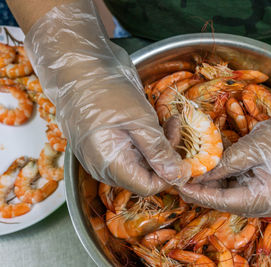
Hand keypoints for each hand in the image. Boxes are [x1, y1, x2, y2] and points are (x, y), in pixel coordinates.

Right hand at [24, 0, 189, 195]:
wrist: (78, 65)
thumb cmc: (107, 91)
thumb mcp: (141, 121)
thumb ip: (159, 152)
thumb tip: (179, 177)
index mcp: (109, 164)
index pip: (148, 187)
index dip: (169, 175)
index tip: (182, 153)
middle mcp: (103, 165)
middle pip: (144, 175)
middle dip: (164, 156)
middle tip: (174, 128)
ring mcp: (101, 154)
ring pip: (138, 163)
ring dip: (156, 147)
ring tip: (166, 122)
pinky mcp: (103, 142)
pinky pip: (129, 151)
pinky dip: (144, 140)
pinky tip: (151, 121)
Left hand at [179, 45, 270, 216]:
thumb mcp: (256, 147)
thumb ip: (227, 163)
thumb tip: (202, 173)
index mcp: (267, 200)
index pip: (224, 202)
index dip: (199, 194)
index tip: (179, 185)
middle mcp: (268, 199)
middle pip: (228, 197)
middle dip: (205, 186)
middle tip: (182, 175)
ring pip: (235, 187)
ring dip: (216, 178)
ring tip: (193, 167)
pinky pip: (245, 177)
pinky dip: (229, 170)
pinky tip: (214, 159)